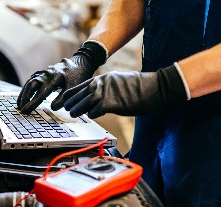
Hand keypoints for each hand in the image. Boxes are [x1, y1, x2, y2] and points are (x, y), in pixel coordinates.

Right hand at [17, 41, 106, 113]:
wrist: (81, 63)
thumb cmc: (78, 77)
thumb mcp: (74, 88)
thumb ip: (63, 98)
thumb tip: (52, 108)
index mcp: (55, 78)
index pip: (41, 92)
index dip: (33, 102)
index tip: (26, 110)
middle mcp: (47, 73)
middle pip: (31, 84)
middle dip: (25, 97)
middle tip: (20, 108)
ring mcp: (44, 72)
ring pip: (30, 82)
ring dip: (24, 93)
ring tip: (19, 104)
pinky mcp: (43, 73)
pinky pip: (32, 80)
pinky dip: (27, 88)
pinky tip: (24, 95)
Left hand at [61, 65, 187, 117]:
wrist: (155, 87)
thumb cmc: (140, 86)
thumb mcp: (119, 81)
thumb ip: (107, 87)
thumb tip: (98, 97)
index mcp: (104, 78)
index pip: (82, 85)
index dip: (72, 93)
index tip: (65, 99)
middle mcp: (102, 83)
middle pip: (80, 93)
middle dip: (71, 102)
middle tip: (66, 109)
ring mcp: (106, 92)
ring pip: (85, 102)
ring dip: (78, 109)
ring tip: (73, 114)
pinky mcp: (112, 103)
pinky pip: (96, 111)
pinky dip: (93, 114)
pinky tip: (93, 116)